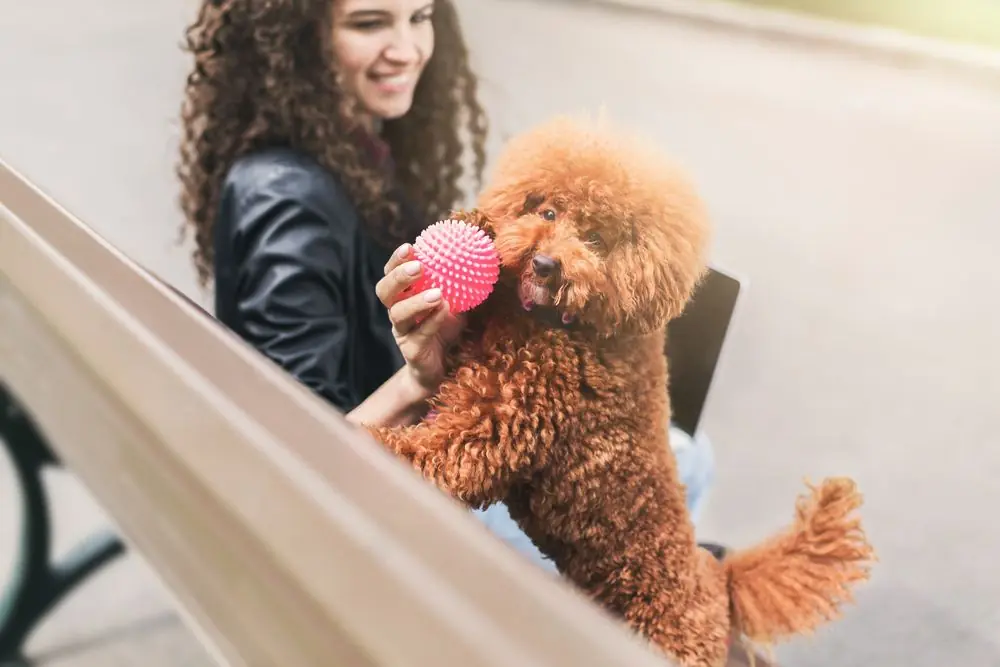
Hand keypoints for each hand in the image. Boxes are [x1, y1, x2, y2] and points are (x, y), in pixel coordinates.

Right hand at [376, 243, 465, 395]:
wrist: (441, 367)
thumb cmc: (445, 328)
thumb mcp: (454, 301)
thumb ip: (458, 282)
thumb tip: (481, 256)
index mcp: (403, 296)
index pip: (391, 273)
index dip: (396, 260)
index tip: (410, 246)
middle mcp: (397, 312)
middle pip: (384, 291)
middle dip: (399, 277)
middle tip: (418, 267)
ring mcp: (402, 333)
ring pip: (398, 314)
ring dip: (416, 301)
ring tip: (436, 293)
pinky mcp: (411, 351)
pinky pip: (419, 334)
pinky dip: (432, 320)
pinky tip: (445, 310)